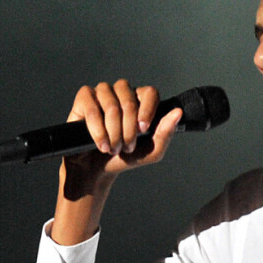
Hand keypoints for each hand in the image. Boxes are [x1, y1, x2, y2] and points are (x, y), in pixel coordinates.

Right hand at [62, 79, 181, 197]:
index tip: (143, 129)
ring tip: (113, 148)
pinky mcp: (84, 98)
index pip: (150, 92)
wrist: (98, 170)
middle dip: (128, 129)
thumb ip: (166, 132)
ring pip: (111, 105)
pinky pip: (92, 107)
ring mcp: (103, 93)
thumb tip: (178, 112)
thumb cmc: (126, 157)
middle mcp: (123, 92)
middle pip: (130, 101)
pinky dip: (97, 129)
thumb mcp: (152, 150)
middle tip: (126, 147)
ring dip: (113, 132)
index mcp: (141, 100)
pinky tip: (101, 144)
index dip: (147, 110)